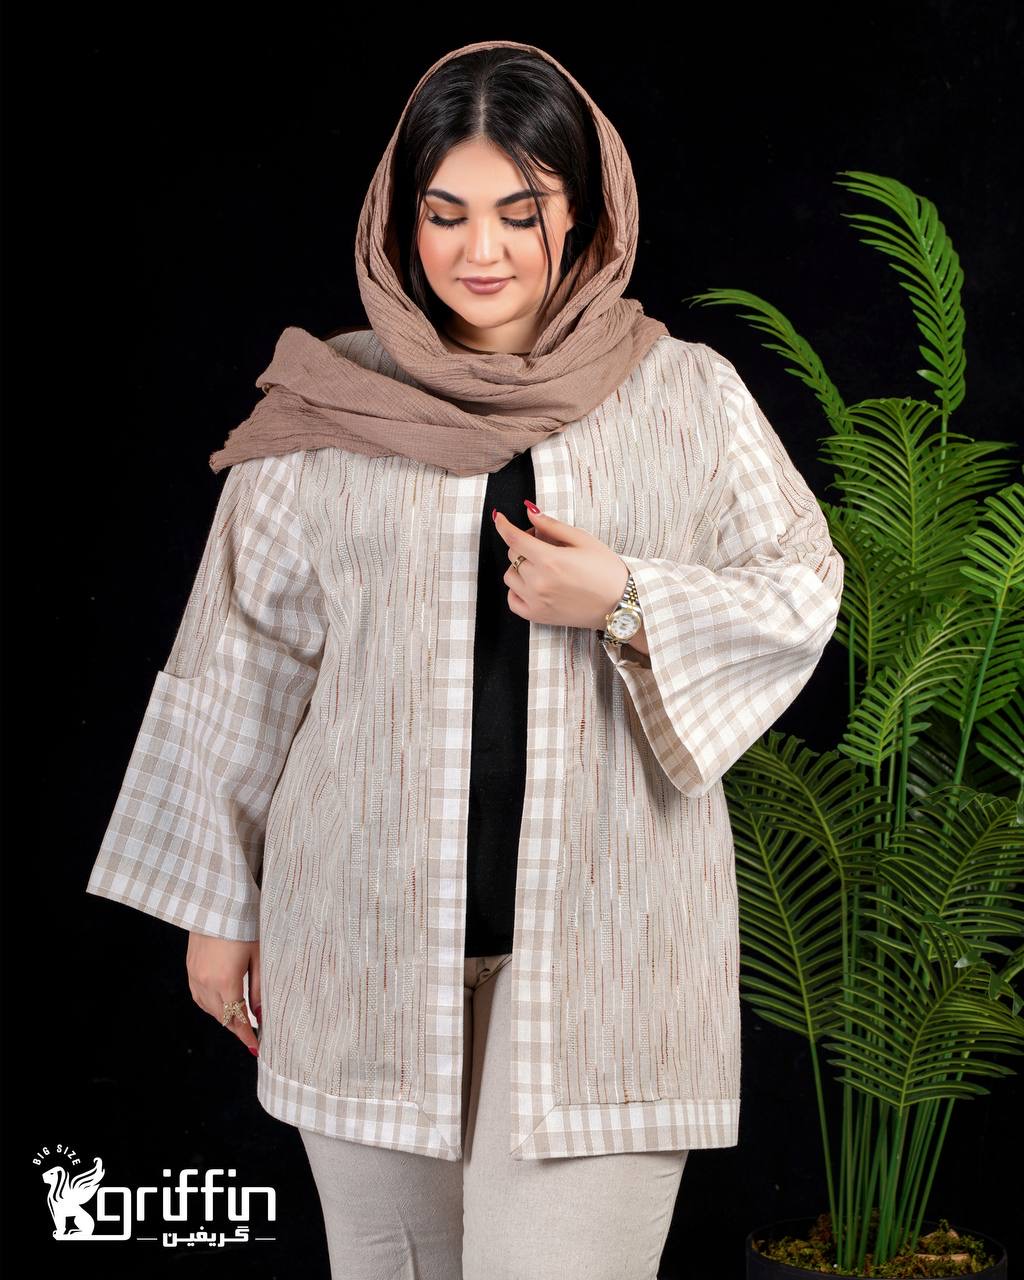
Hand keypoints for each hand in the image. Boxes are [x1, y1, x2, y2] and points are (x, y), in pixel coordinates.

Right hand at [187, 933, 260, 1057]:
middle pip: (221, 1017)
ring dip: (223, 1017)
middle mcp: (206, 982)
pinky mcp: (190, 968)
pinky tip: (220, 1003)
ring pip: (208, 1009)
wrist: (218, 903)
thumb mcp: (259, 956)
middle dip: (236, 1028)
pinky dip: (209, 1005)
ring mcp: (195, 976)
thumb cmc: (243, 925)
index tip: (255, 1046)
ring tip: (238, 1020)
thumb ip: (259, 988)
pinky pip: (198, 996)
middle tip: (251, 1035)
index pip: (236, 1019)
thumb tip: (261, 1014)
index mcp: (226, 981)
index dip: (246, 1035)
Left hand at [492, 501, 629, 630]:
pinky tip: (532, 585)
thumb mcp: (583, 540)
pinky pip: (512, 600)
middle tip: (543, 544)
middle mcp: (539, 582)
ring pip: (510, 576)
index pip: (514, 539)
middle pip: (514, 555)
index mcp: (550, 560)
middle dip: (523, 544)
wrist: (620, 603)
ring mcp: (536, 601)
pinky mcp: (537, 616)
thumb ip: (553, 526)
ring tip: (541, 566)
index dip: (503, 525)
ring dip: (520, 567)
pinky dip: (517, 590)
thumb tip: (531, 513)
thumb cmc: (606, 571)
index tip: (499, 518)